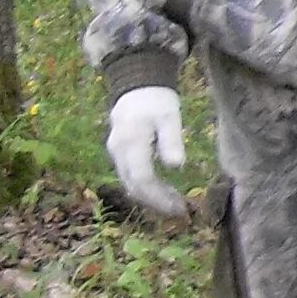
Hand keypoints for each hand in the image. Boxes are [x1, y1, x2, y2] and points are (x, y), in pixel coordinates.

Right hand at [107, 85, 189, 219]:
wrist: (137, 86)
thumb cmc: (156, 100)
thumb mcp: (169, 116)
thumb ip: (171, 140)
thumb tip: (176, 166)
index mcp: (130, 143)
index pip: (143, 179)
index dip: (160, 197)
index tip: (180, 207)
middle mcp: (118, 151)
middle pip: (134, 186)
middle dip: (156, 202)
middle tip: (180, 211)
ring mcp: (115, 153)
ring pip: (130, 184)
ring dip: (151, 197)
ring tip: (176, 203)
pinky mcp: (119, 154)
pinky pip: (130, 177)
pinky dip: (146, 188)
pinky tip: (164, 191)